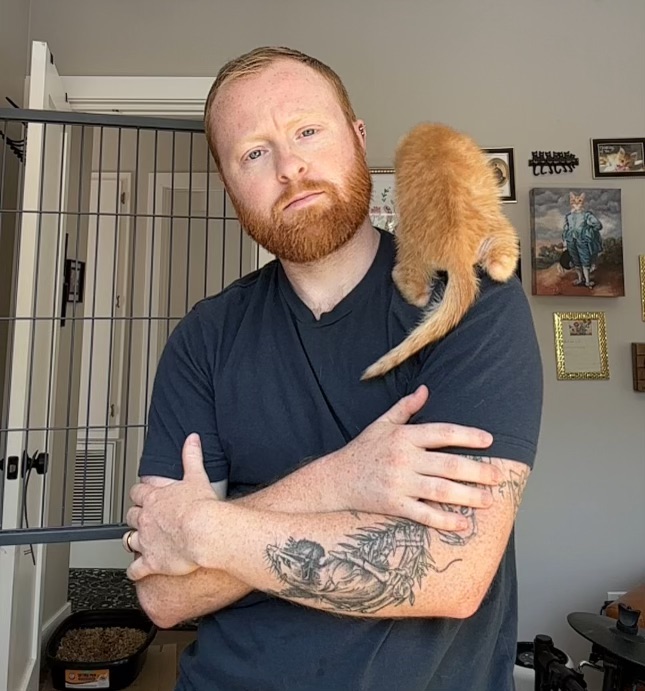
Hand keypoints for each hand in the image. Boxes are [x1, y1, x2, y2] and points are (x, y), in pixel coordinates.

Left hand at [124, 433, 217, 580]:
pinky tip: (137, 572)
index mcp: (155, 498)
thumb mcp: (196, 475)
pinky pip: (135, 569)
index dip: (139, 494)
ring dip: (131, 541)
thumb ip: (192, 456)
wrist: (204, 531)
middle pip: (131, 515)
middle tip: (142, 519)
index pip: (138, 492)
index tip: (142, 495)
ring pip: (128, 541)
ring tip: (136, 543)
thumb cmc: (202, 506)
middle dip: (135, 517)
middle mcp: (146, 519)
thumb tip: (192, 439)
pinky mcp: (151, 562)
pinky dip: (134, 571)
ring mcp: (146, 541)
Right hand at [331, 385, 500, 529]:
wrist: (335, 480)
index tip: (489, 440)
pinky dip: (444, 520)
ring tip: (488, 500)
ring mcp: (398, 483)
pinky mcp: (393, 505)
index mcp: (403, 436)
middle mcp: (403, 459)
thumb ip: (405, 408)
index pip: (442, 433)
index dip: (467, 436)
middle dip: (478, 471)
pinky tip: (462, 523)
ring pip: (441, 490)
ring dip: (468, 495)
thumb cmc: (362, 450)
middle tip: (498, 476)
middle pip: (448, 465)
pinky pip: (423, 514)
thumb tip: (425, 390)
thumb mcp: (381, 424)